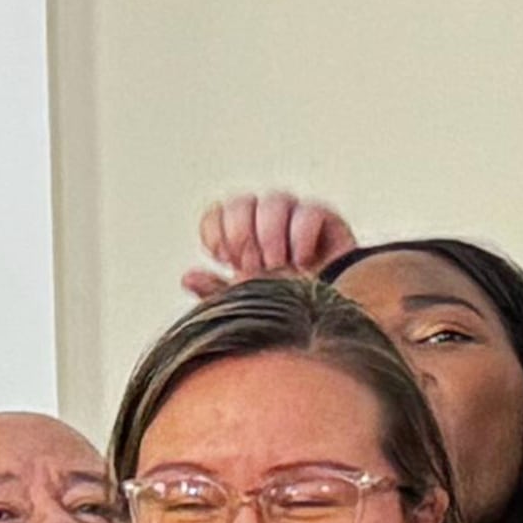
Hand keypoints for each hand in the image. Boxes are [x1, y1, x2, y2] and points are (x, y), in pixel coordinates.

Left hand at [185, 190, 355, 298]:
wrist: (334, 320)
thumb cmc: (291, 309)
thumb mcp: (249, 304)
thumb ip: (217, 290)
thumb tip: (188, 276)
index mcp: (244, 237)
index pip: (218, 212)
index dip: (216, 229)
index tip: (224, 257)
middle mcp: (268, 223)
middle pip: (243, 202)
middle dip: (242, 233)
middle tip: (250, 263)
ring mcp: (298, 219)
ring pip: (275, 201)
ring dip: (270, 234)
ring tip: (274, 265)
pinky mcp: (328, 222)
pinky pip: (310, 211)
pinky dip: (301, 236)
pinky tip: (301, 261)